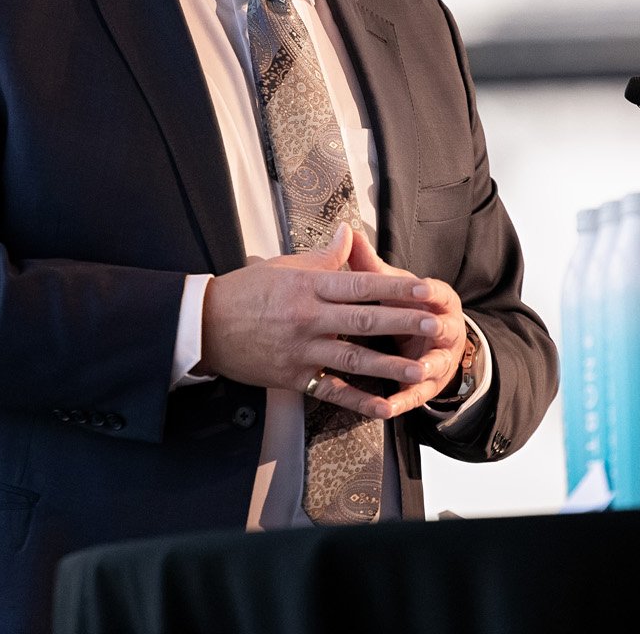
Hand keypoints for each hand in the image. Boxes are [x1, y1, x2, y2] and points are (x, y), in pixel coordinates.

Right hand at [197, 224, 447, 419]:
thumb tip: (350, 233)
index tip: (425, 288)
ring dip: (389, 365)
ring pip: (353, 358)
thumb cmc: (247, 291)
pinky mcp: (293, 377)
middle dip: (403, 323)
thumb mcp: (285, 266)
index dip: (396, 288)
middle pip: (364, 321)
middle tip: (436, 324)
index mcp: (309, 286)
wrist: (204, 325)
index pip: (361, 285)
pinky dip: (358, 400)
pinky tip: (384, 406)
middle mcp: (308, 318)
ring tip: (420, 369)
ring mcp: (301, 350)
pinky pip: (331, 390)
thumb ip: (324, 256)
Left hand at [345, 225, 468, 409]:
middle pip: (442, 328)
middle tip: (430, 325)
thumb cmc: (407, 307)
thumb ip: (369, 265)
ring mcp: (439, 360)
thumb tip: (348, 233)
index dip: (430, 290)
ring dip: (425, 367)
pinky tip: (388, 407)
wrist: (431, 340)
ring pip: (434, 364)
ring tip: (416, 370)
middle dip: (435, 327)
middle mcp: (445, 329)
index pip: (438, 292)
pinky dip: (402, 401)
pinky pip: (414, 396)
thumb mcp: (392, 286)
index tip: (421, 287)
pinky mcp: (426, 387)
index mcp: (439, 301)